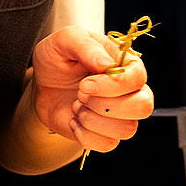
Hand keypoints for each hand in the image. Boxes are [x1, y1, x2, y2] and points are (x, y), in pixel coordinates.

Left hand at [32, 25, 153, 151]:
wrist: (42, 83)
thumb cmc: (58, 58)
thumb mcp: (65, 41)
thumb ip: (85, 45)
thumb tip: (106, 64)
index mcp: (127, 65)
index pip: (137, 79)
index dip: (112, 85)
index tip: (84, 83)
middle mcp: (130, 91)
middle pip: (143, 107)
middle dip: (105, 104)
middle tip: (80, 94)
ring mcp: (120, 114)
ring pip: (127, 129)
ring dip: (93, 120)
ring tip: (76, 106)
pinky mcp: (105, 133)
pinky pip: (108, 144)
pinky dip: (86, 136)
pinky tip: (73, 121)